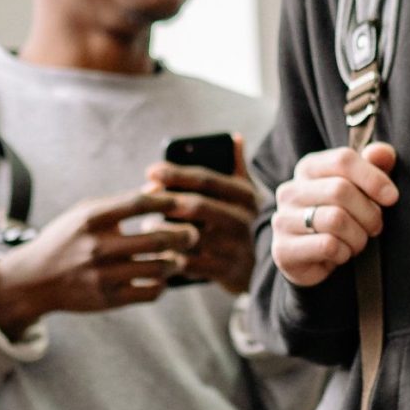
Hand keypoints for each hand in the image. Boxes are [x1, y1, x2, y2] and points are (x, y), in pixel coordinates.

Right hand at [0, 193, 202, 334]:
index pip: (140, 204)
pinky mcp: (108, 299)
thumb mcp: (86, 213)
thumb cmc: (66, 239)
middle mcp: (98, 246)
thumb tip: (161, 186)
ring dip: (176, 261)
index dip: (168, 201)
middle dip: (184, 235)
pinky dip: (162, 284)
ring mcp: (103, 275)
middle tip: (192, 234)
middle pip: (158, 239)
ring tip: (178, 256)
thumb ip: (124, 201)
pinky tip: (160, 277)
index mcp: (92, 218)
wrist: (35, 279)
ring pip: (159, 268)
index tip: (185, 202)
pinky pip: (150, 292)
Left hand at [141, 137, 258, 294]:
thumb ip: (238, 167)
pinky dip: (171, 256)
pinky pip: (191, 263)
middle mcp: (243, 220)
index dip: (176, 172)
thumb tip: (234, 138)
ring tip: (147, 225)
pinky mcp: (227, 272)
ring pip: (190, 235)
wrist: (265, 269)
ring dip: (164, 230)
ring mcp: (236, 247)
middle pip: (197, 205)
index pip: (206, 179)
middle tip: (144, 198)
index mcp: (245, 196)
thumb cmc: (245, 223)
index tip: (151, 170)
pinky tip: (159, 251)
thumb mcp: (248, 195)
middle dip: (166, 200)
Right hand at [271, 142, 397, 289]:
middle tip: (375, 227)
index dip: (373, 177)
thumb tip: (384, 153)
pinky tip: (341, 254)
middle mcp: (291, 190)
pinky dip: (344, 253)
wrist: (312, 259)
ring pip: (336, 220)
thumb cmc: (342, 216)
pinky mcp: (284, 249)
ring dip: (358, 237)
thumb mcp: (361, 188)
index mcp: (309, 168)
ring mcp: (283, 219)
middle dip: (369, 213)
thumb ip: (375, 166)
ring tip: (357, 242)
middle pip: (341, 190)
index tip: (391, 197)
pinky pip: (328, 246)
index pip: (343, 159)